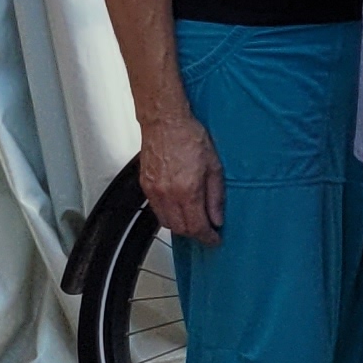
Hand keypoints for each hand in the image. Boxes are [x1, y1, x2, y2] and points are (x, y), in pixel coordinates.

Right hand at [137, 112, 223, 245]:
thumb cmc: (190, 137)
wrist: (165, 122)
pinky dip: (168, 215)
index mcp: (187, 191)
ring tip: (194, 221)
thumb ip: (216, 196)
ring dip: (181, 226)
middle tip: (207, 231)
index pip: (197, 226)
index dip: (208, 237)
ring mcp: (153, 191)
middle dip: (195, 234)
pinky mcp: (145, 186)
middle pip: (180, 229)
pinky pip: (156, 210)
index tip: (215, 239)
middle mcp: (167, 194)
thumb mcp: (214, 167)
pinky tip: (179, 209)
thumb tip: (217, 218)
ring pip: (166, 222)